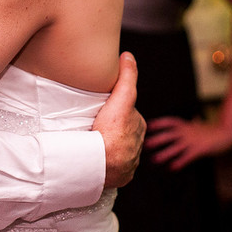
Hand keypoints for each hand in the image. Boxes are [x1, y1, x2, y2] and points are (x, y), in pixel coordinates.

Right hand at [93, 52, 145, 187]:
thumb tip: (128, 55)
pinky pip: (114, 167)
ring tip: (93, 142)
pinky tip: (96, 160)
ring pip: (119, 148)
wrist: (101, 164)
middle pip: (124, 130)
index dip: (117, 108)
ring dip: (109, 146)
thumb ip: (127, 77)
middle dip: (114, 127)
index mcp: (138, 127)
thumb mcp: (121, 98)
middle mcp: (137, 145)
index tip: (105, 108)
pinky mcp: (121, 176)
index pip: (128, 113)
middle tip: (95, 124)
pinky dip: (107, 163)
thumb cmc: (111, 130)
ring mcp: (129, 162)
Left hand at [145, 116, 231, 170]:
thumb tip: (195, 118)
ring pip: (176, 147)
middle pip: (168, 134)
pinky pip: (187, 156)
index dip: (158, 124)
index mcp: (185, 125)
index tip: (148, 126)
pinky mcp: (199, 149)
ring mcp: (192, 140)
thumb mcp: (201, 125)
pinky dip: (180, 161)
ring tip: (154, 159)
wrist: (225, 132)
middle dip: (157, 139)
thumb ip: (195, 123)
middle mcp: (187, 131)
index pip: (169, 122)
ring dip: (164, 153)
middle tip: (145, 144)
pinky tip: (172, 167)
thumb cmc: (212, 130)